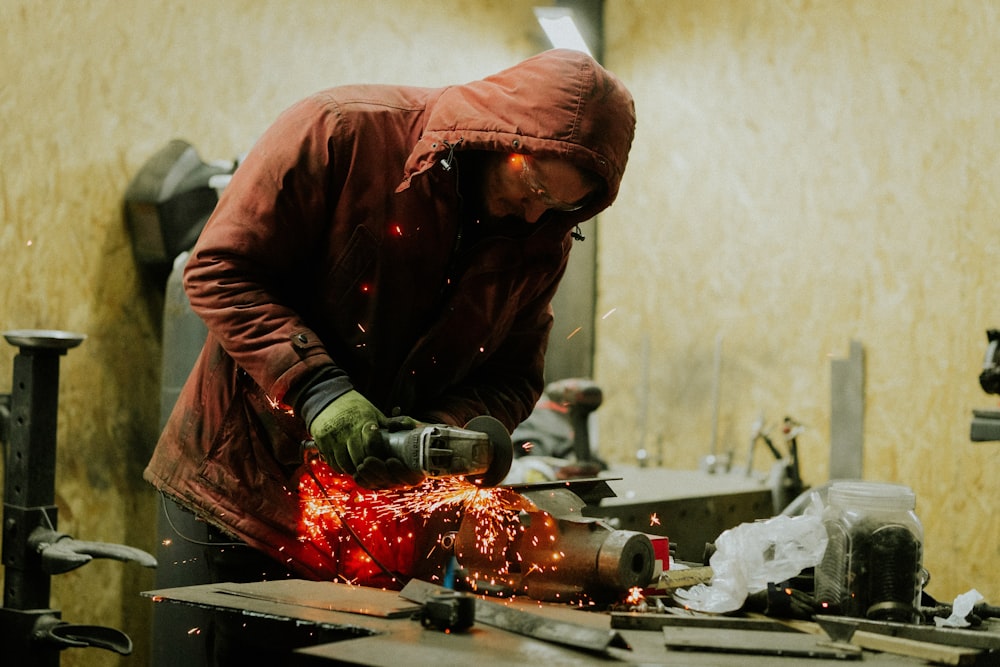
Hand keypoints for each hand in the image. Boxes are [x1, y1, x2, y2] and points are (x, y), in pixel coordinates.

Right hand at [309, 394, 424, 488]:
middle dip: (368, 466)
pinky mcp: (322, 443)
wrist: (326, 398)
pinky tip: (348, 463)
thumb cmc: (354, 406)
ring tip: (361, 468)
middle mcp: (347, 431)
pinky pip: (333, 464)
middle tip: (373, 469)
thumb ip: (389, 424)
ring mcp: (333, 438)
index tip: (383, 459)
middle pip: (359, 458)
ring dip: (355, 469)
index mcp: (363, 421)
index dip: (379, 455)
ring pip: (345, 464)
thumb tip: (411, 428)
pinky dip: (342, 467)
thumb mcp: (373, 411)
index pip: (372, 445)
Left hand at [354, 414, 424, 488]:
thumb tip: (397, 424)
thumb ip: (405, 422)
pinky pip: (371, 486)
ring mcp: (392, 482)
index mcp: (418, 468)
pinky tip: (356, 475)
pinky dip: (363, 482)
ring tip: (360, 466)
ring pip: (380, 485)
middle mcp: (405, 478)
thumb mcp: (406, 424)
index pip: (411, 477)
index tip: (391, 460)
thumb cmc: (403, 430)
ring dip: (369, 477)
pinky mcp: (379, 483)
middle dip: (379, 472)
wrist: (393, 437)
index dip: (401, 471)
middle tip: (368, 460)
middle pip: (393, 482)